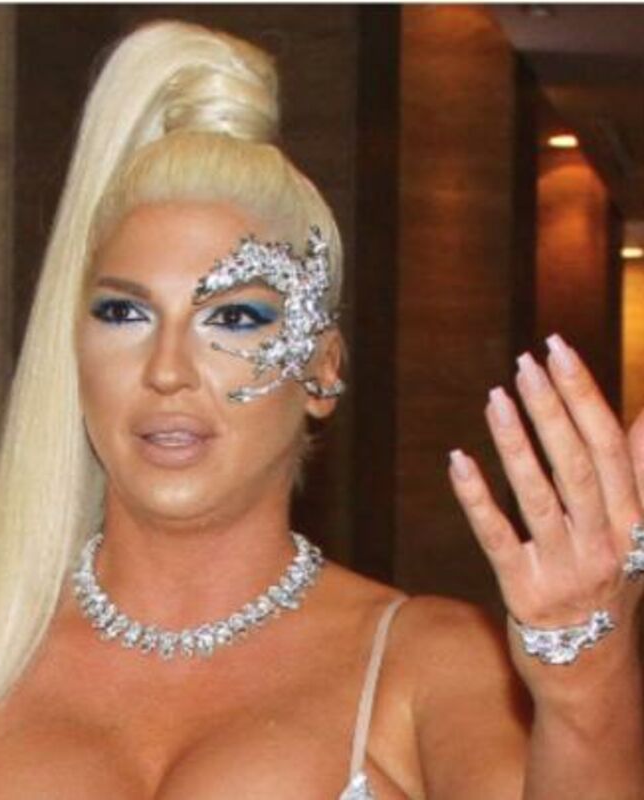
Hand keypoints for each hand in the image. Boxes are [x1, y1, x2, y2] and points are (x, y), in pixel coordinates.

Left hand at [447, 335, 643, 688]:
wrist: (591, 674)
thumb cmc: (607, 588)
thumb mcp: (634, 532)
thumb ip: (636, 471)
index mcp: (634, 520)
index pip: (608, 443)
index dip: (583, 393)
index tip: (557, 349)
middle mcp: (605, 541)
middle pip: (575, 462)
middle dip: (552, 407)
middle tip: (525, 361)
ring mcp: (565, 568)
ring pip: (539, 495)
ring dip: (516, 443)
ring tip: (495, 397)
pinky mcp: (524, 591)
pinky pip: (497, 537)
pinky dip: (477, 498)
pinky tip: (458, 461)